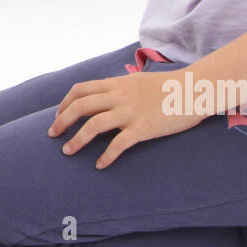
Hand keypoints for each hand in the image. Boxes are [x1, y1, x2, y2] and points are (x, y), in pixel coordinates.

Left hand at [46, 72, 204, 169]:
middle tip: (52, 135)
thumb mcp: (137, 80)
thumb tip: (104, 95)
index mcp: (116, 84)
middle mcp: (119, 96)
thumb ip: (119, 87)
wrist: (194, 89)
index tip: (58, 116)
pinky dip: (107, 155)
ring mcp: (130, 111)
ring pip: (94, 124)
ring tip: (67, 152)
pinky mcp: (144, 128)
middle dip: (62, 121)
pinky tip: (100, 165)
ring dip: (77, 140)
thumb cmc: (167, 86)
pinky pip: (119, 144)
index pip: (80, 90)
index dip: (65, 103)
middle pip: (80, 106)